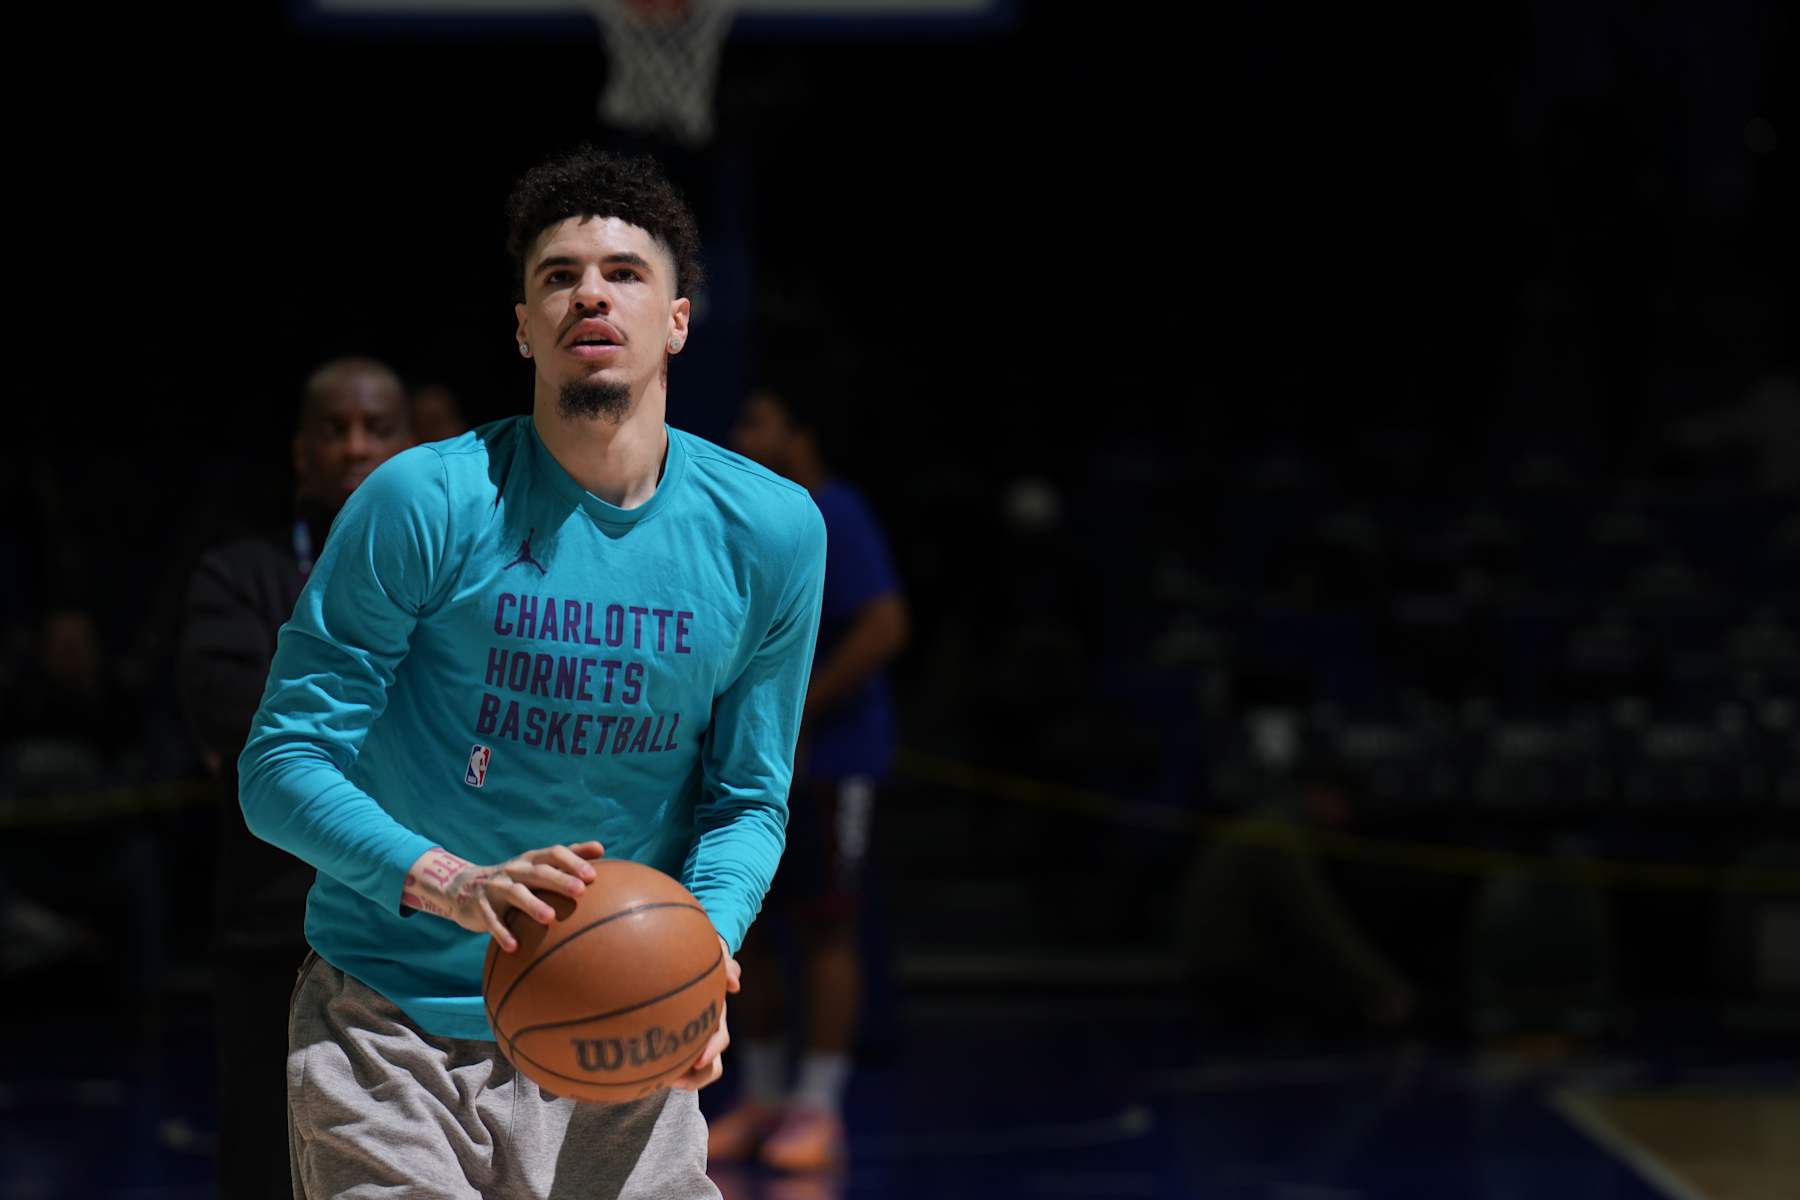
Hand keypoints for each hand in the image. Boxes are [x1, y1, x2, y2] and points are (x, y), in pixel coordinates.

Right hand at [401, 841, 604, 950]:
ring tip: (550, 918)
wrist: (464, 888)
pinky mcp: (480, 907)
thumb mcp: (537, 867)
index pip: (554, 853)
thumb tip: (601, 848)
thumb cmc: (515, 880)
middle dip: (560, 879)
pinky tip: (514, 947)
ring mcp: (496, 887)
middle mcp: (514, 870)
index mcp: (531, 860)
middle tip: (580, 891)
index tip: (593, 874)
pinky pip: (492, 920)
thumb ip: (567, 858)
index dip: (573, 861)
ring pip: (516, 894)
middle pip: (539, 872)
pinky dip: (502, 933)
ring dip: (533, 905)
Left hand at [670, 934, 740, 1091]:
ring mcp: (693, 1039)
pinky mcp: (676, 1042)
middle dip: (698, 1076)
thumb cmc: (696, 955)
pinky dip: (666, 1070)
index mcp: (714, 1015)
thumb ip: (725, 963)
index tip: (699, 1060)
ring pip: (697, 1071)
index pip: (719, 1039)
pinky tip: (645, 1070)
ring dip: (687, 1079)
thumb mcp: (714, 951)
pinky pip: (676, 1065)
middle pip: (710, 1063)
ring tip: (665, 1081)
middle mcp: (706, 1031)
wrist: (676, 958)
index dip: (712, 1051)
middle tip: (677, 1080)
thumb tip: (735, 984)